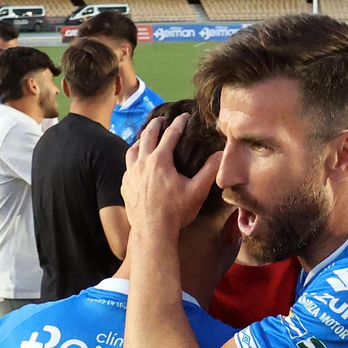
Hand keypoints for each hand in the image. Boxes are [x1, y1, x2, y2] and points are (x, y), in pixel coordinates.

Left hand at [122, 115, 221, 236]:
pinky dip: (133, 160)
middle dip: (156, 125)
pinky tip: (137, 165)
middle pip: (147, 136)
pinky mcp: (125, 185)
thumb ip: (210, 170)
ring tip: (145, 138)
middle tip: (162, 119)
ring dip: (140, 140)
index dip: (179, 123)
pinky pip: (127, 166)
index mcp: (160, 160)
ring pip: (132, 149)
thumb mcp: (197, 191)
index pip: (170, 134)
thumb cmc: (176, 212)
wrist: (152, 231)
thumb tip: (222, 153)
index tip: (184, 116)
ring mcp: (130, 174)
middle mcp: (142, 162)